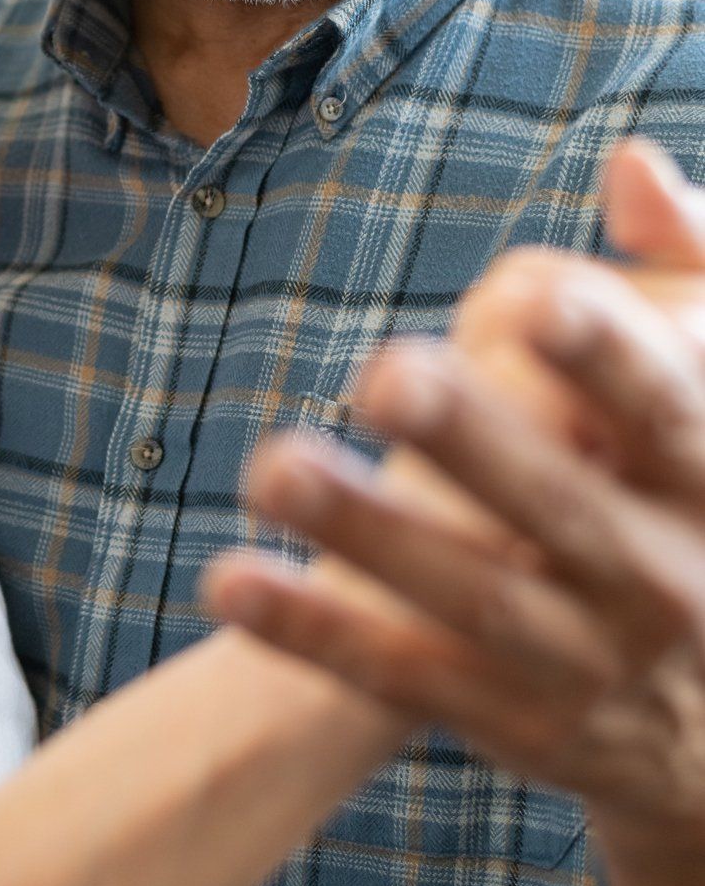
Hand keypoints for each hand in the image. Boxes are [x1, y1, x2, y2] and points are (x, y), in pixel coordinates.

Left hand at [203, 141, 704, 885]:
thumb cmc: (697, 498)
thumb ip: (689, 269)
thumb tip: (631, 160)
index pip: (666, 411)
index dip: (605, 356)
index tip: (531, 297)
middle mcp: (664, 579)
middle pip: (562, 510)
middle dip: (475, 442)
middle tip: (382, 374)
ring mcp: (593, 663)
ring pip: (474, 600)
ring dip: (369, 535)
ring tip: (272, 467)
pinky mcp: (521, 725)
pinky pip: (407, 678)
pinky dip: (317, 636)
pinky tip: (227, 580)